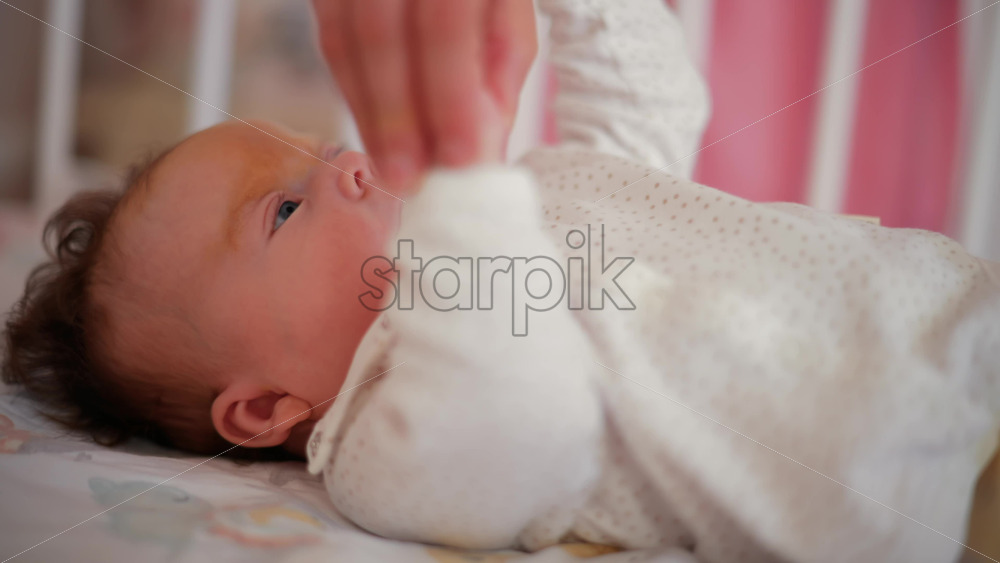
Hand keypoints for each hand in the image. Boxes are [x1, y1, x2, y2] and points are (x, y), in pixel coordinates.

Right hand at [312, 0, 536, 190]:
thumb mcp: (508, 17)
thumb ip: (496, 79)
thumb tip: (480, 157)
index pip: (446, 24)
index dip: (450, 97)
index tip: (459, 161)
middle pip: (382, 33)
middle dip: (397, 117)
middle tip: (410, 181)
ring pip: (346, 40)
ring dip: (369, 116)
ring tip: (392, 171)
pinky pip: (331, 40)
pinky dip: (353, 95)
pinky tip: (374, 134)